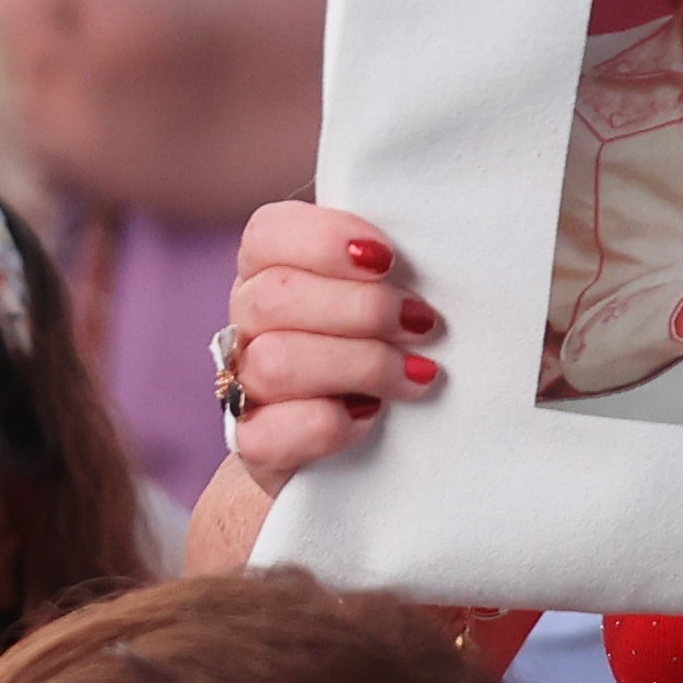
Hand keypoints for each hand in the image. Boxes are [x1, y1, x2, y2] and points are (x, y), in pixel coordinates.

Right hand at [219, 200, 447, 500]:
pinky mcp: (252, 446)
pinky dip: (329, 424)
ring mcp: (242, 387)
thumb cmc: (384, 349)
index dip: (325, 239)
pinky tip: (370, 415)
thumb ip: (387, 267)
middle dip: (363, 309)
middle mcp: (247, 325)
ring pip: (274, 362)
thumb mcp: (387, 295)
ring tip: (415, 373)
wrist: (362, 448)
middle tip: (421, 324)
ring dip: (361, 366)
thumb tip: (440, 249)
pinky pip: (267, 434)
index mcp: (270, 273)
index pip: (268, 234)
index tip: (387, 259)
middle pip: (273, 298)